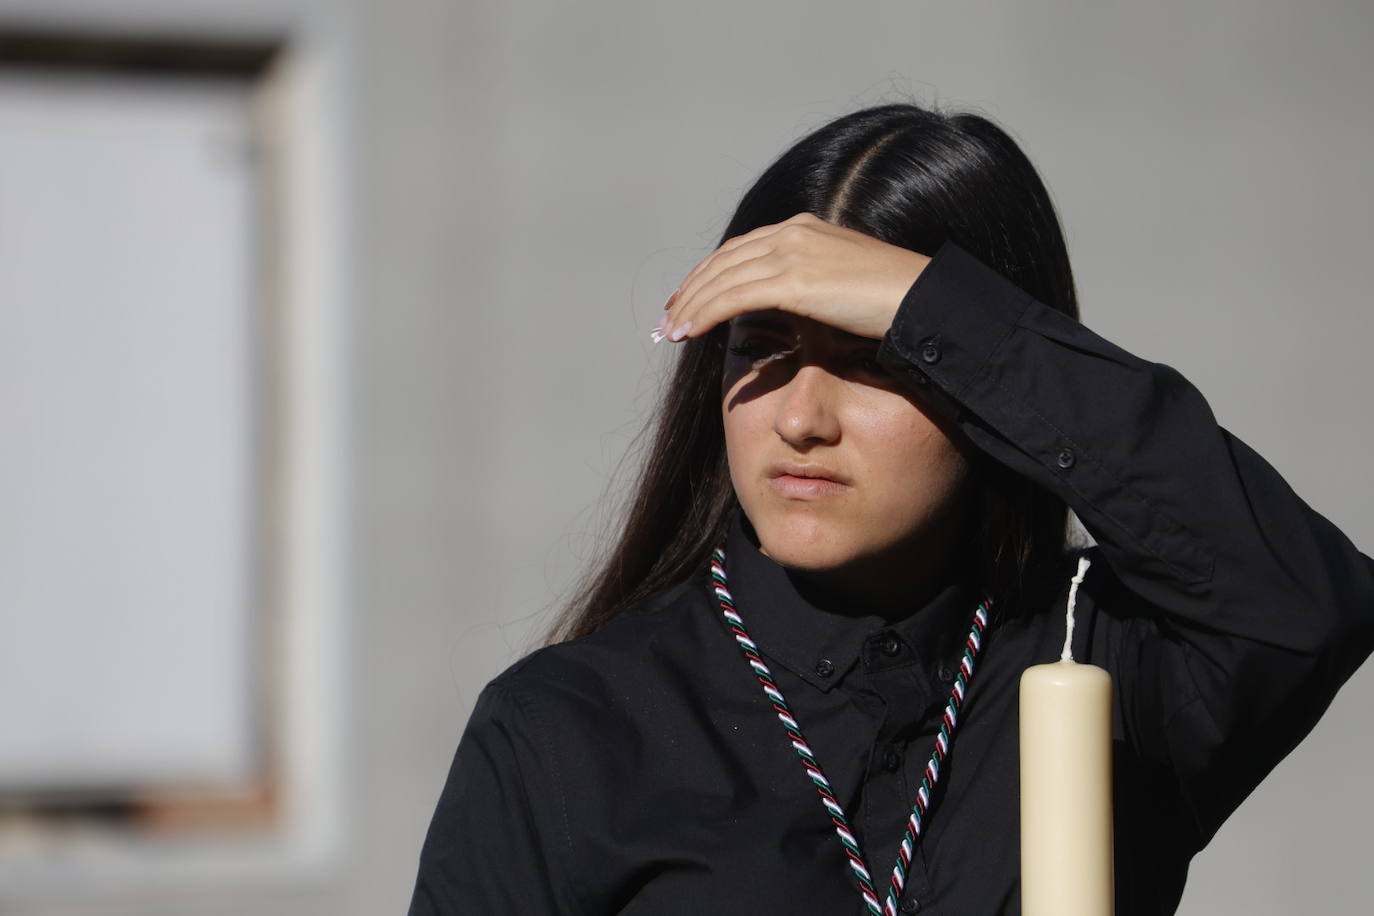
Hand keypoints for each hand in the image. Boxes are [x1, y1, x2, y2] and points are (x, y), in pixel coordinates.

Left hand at [655, 212, 931, 342]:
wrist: (923, 300)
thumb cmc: (895, 301)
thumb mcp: (847, 284)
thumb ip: (816, 286)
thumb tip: (796, 308)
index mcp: (804, 230)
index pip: (740, 250)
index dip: (708, 274)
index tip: (688, 298)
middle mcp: (793, 234)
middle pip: (723, 261)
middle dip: (690, 291)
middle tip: (666, 320)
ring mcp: (793, 254)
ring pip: (721, 279)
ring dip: (689, 307)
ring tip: (669, 333)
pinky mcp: (795, 280)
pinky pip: (733, 296)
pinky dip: (704, 313)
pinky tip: (687, 332)